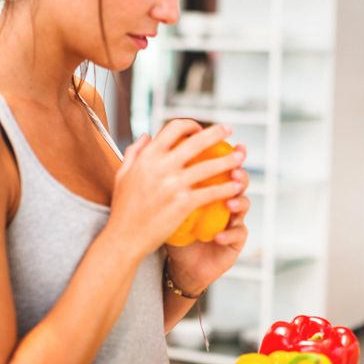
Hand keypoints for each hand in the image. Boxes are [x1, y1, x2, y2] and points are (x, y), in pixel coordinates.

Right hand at [106, 120, 245, 261]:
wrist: (124, 239)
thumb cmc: (124, 209)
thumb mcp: (123, 174)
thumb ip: (135, 152)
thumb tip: (147, 135)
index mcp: (147, 156)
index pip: (174, 128)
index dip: (191, 125)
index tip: (200, 129)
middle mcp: (161, 167)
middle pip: (196, 141)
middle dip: (217, 133)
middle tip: (229, 131)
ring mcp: (173, 185)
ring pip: (209, 166)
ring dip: (229, 160)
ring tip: (240, 157)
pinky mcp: (183, 204)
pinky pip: (210, 192)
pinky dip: (226, 188)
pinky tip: (235, 187)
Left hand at [165, 146, 249, 294]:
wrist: (178, 264)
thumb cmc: (172, 230)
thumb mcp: (163, 202)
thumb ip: (159, 173)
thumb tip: (145, 140)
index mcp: (210, 187)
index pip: (220, 166)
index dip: (224, 154)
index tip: (222, 144)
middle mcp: (224, 200)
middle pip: (238, 181)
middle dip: (240, 173)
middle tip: (235, 170)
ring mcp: (233, 220)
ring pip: (244, 205)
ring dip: (239, 202)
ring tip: (230, 203)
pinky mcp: (235, 241)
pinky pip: (238, 234)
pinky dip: (230, 233)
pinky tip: (218, 235)